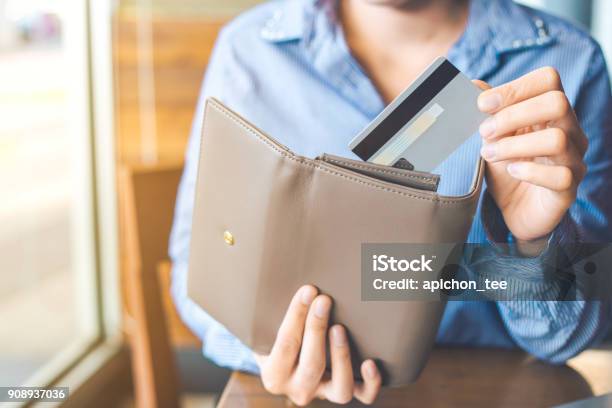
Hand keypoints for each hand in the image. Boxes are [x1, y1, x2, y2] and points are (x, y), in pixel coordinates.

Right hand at [254, 285, 380, 405]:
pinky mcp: (342, 391)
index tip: (308, 290)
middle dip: (317, 330)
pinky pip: (363, 395)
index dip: (297, 316)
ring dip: (341, 357)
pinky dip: (371, 383)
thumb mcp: (266, 330)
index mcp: (274, 375)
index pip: (285, 344)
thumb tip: (289, 276)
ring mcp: (323, 393)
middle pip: (311, 365)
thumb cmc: (277, 337)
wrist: (285, 366)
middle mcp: (298, 389)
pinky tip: (371, 362)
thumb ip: (272, 312)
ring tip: (340, 328)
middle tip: (324, 300)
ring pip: (340, 388)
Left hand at [474, 67, 587, 248]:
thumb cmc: (507, 167)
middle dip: (513, 116)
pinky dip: (530, 172)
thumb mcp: (492, 136)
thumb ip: (487, 110)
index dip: (515, 87)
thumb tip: (472, 83)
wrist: (514, 209)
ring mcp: (573, 159)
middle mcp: (570, 130)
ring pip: (557, 140)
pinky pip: (560, 176)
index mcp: (550, 111)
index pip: (548, 79)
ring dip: (514, 146)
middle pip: (557, 103)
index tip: (482, 104)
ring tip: (488, 154)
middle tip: (485, 132)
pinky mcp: (569, 188)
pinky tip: (512, 171)